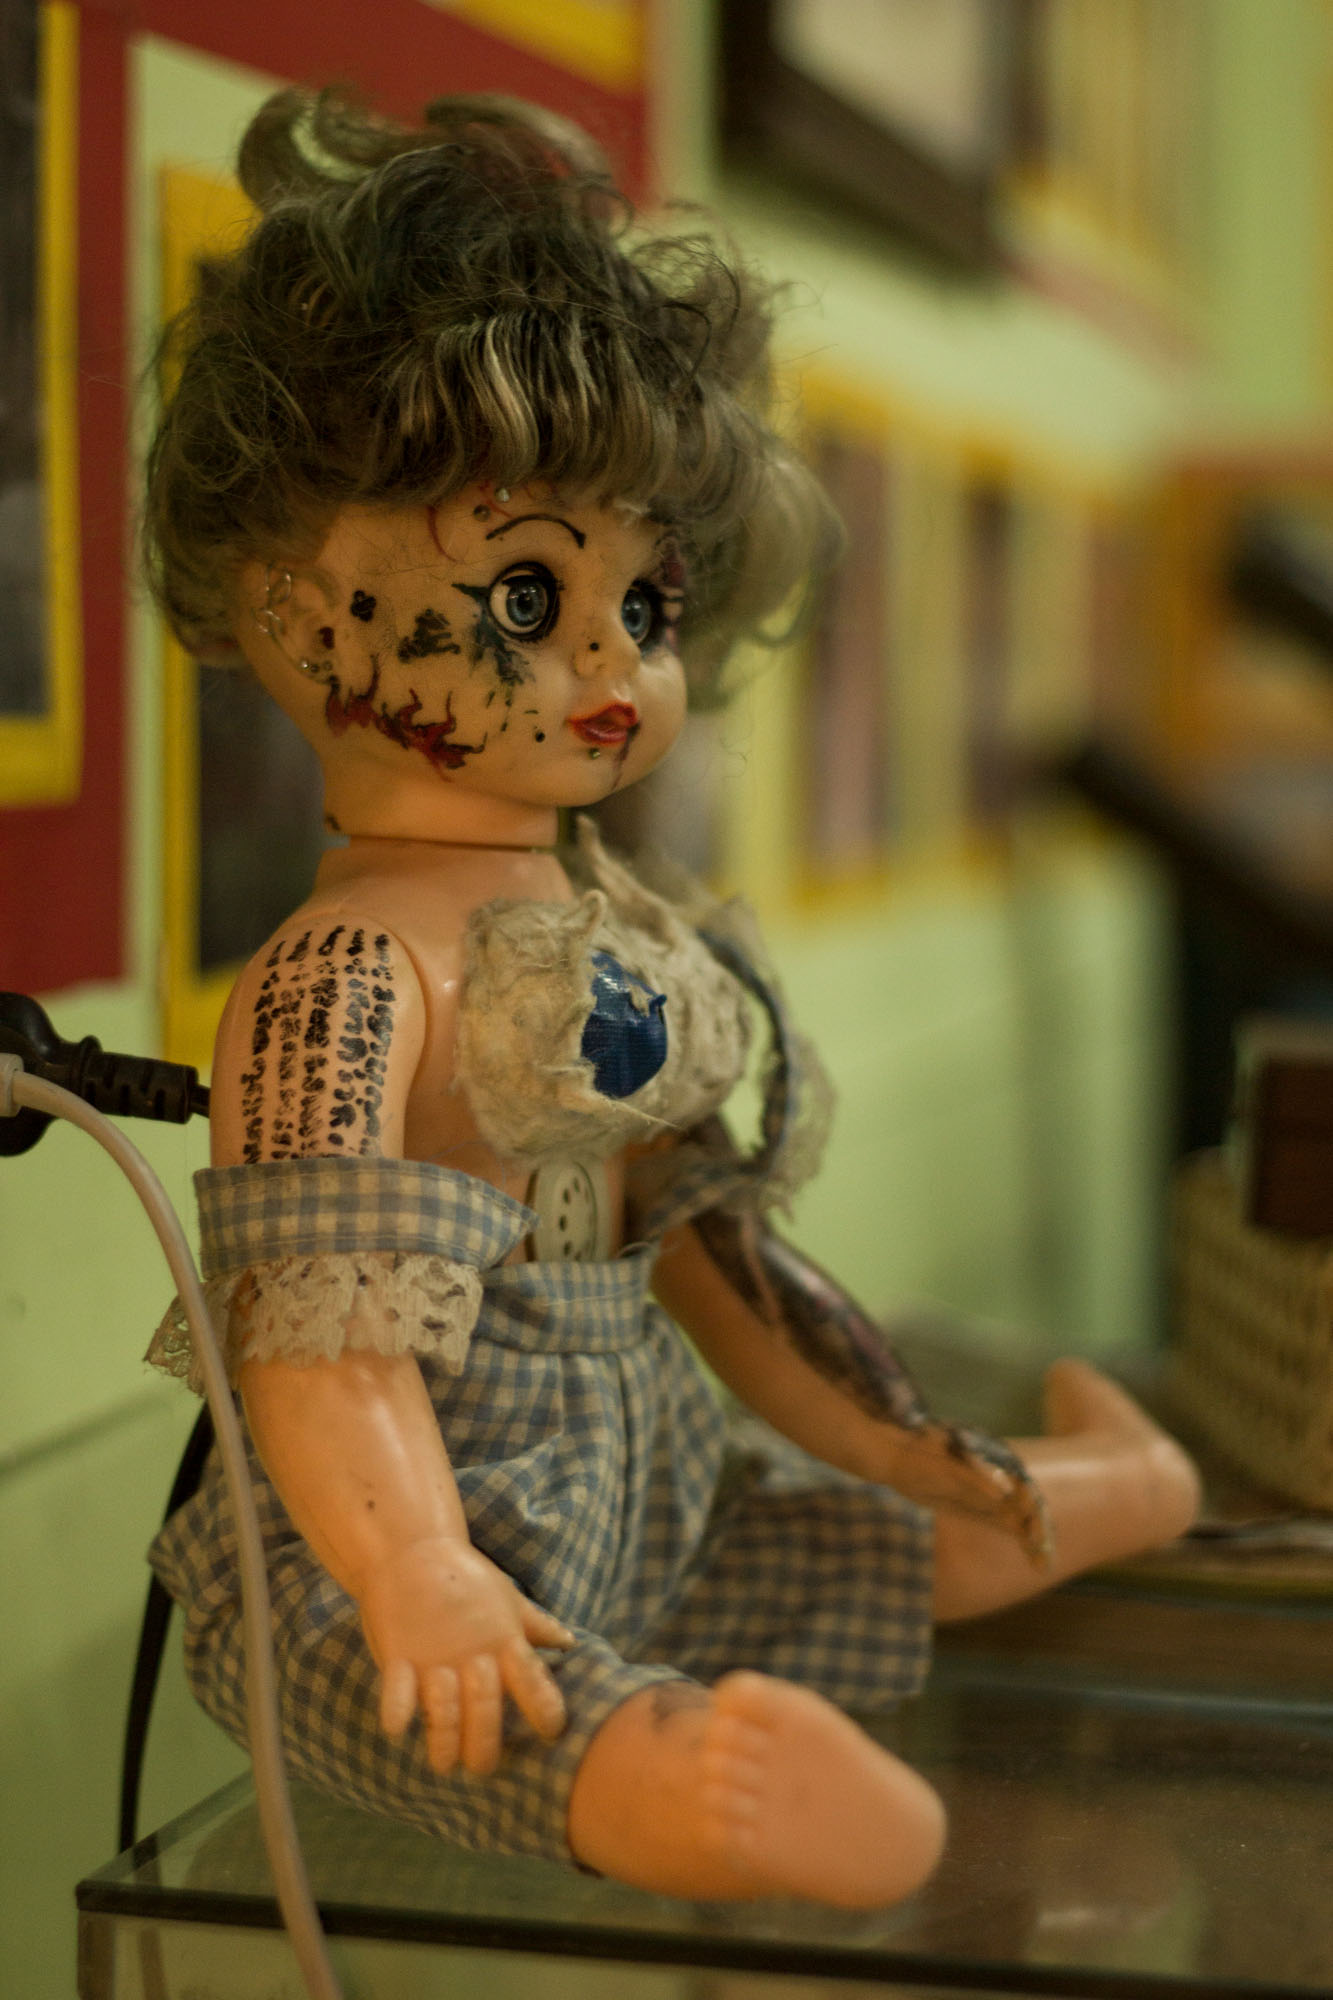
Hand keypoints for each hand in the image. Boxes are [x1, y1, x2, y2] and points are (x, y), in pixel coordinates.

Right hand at [355, 1535, 574, 1774]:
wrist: (412, 1548)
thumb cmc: (464, 1577)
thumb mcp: (507, 1598)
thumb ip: (536, 1625)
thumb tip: (570, 1643)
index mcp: (503, 1639)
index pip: (532, 1679)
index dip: (545, 1707)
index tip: (551, 1734)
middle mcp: (472, 1652)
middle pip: (485, 1705)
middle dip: (486, 1743)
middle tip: (483, 1769)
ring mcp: (433, 1654)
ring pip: (443, 1706)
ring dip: (444, 1739)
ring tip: (444, 1766)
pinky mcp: (398, 1653)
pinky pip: (397, 1687)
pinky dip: (397, 1708)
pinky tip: (397, 1730)